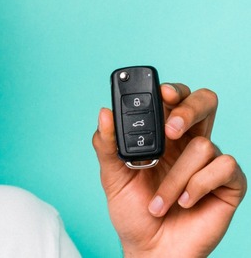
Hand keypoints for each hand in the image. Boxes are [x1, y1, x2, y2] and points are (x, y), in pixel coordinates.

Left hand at [93, 83, 246, 256]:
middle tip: (171, 129)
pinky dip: (198, 185)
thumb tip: (104, 113)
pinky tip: (185, 201)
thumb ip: (106, 145)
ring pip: (204, 144)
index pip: (173, 99)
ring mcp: (210, 162)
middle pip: (205, 102)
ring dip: (176, 177)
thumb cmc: (133, 213)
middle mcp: (188, 143)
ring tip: (160, 200)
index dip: (172, 90)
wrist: (150, 249)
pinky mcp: (228, 184)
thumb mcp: (112, 177)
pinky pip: (223, 167)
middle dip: (190, 108)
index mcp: (163, 136)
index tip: (160, 92)